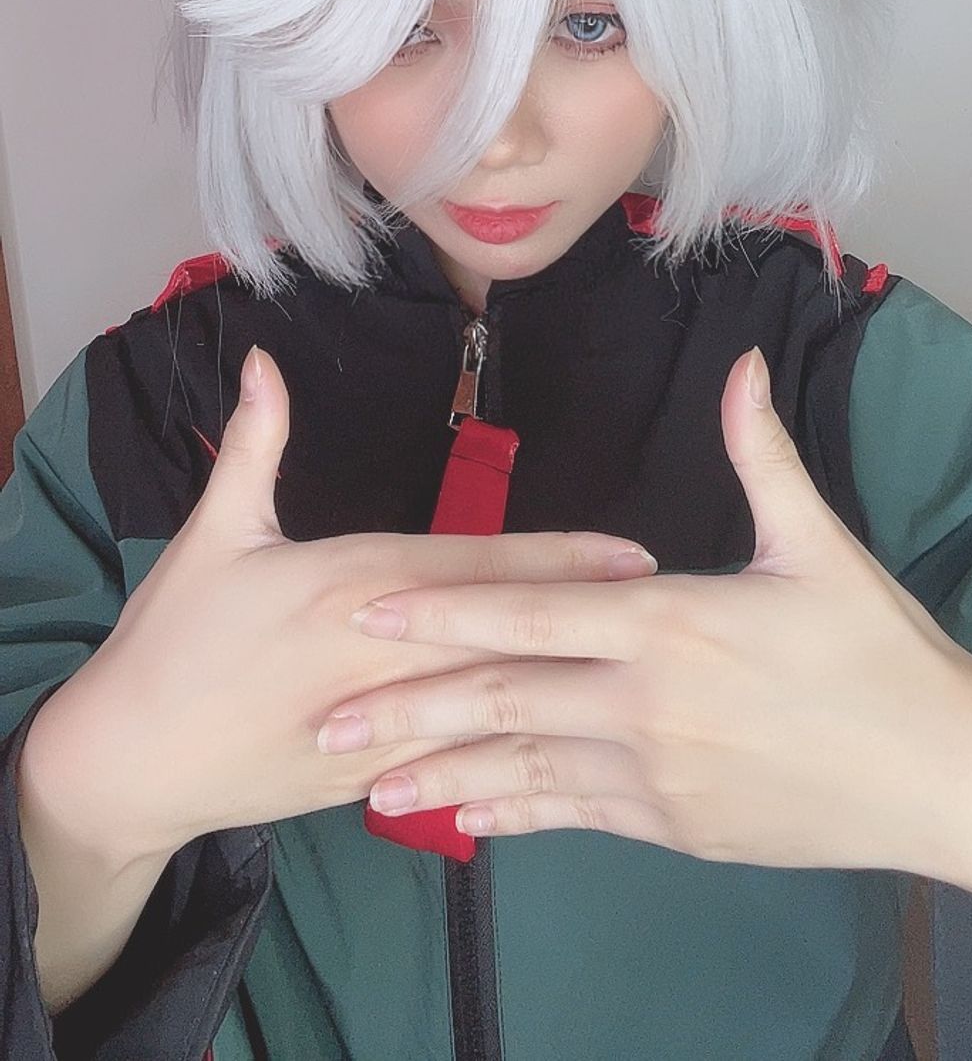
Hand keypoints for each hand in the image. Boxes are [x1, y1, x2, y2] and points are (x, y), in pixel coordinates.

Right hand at [24, 346, 653, 863]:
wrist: (130, 761)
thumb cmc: (175, 637)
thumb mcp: (214, 533)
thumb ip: (255, 445)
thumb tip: (268, 361)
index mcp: (352, 587)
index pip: (477, 569)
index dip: (560, 562)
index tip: (634, 556)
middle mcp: (382, 657)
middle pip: (506, 634)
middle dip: (592, 620)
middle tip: (673, 608)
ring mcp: (383, 726)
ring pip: (495, 703)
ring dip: (572, 683)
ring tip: (646, 670)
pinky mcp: (374, 778)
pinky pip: (459, 763)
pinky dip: (517, 754)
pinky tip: (574, 752)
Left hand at [327, 346, 971, 887]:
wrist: (937, 775)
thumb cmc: (879, 652)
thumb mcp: (820, 546)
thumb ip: (761, 455)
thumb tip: (742, 366)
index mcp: (670, 623)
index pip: (531, 613)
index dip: (441, 611)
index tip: (363, 609)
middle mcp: (647, 703)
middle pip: (504, 699)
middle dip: (407, 710)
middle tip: (324, 723)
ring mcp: (657, 775)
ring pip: (525, 769)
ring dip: (439, 775)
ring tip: (365, 788)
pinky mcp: (675, 827)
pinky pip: (574, 817)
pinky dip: (514, 813)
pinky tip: (465, 816)